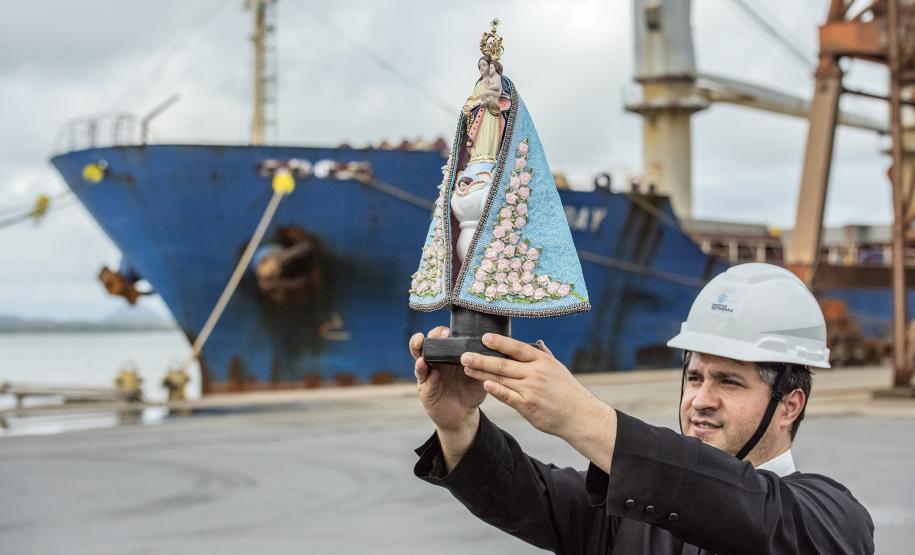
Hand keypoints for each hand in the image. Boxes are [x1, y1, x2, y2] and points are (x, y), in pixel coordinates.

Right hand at [409, 327, 485, 433]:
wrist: (463, 414)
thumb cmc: (471, 391)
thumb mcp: (480, 375)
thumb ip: (482, 364)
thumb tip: (493, 350)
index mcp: (448, 356)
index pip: (440, 339)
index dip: (441, 332)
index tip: (448, 331)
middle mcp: (436, 363)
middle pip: (426, 345)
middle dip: (428, 338)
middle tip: (437, 336)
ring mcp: (428, 376)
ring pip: (419, 361)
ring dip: (419, 353)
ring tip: (421, 349)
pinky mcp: (426, 390)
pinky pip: (424, 381)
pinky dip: (426, 376)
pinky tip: (430, 372)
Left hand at [460, 334, 608, 441]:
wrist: (580, 416)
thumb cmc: (568, 391)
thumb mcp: (558, 369)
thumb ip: (545, 355)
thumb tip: (537, 343)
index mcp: (543, 361)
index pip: (517, 348)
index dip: (500, 342)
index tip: (484, 337)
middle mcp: (536, 373)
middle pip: (503, 364)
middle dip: (481, 358)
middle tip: (464, 355)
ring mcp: (531, 390)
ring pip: (501, 379)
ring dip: (481, 372)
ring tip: (466, 368)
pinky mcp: (527, 406)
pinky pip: (507, 396)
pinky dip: (495, 389)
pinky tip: (483, 383)